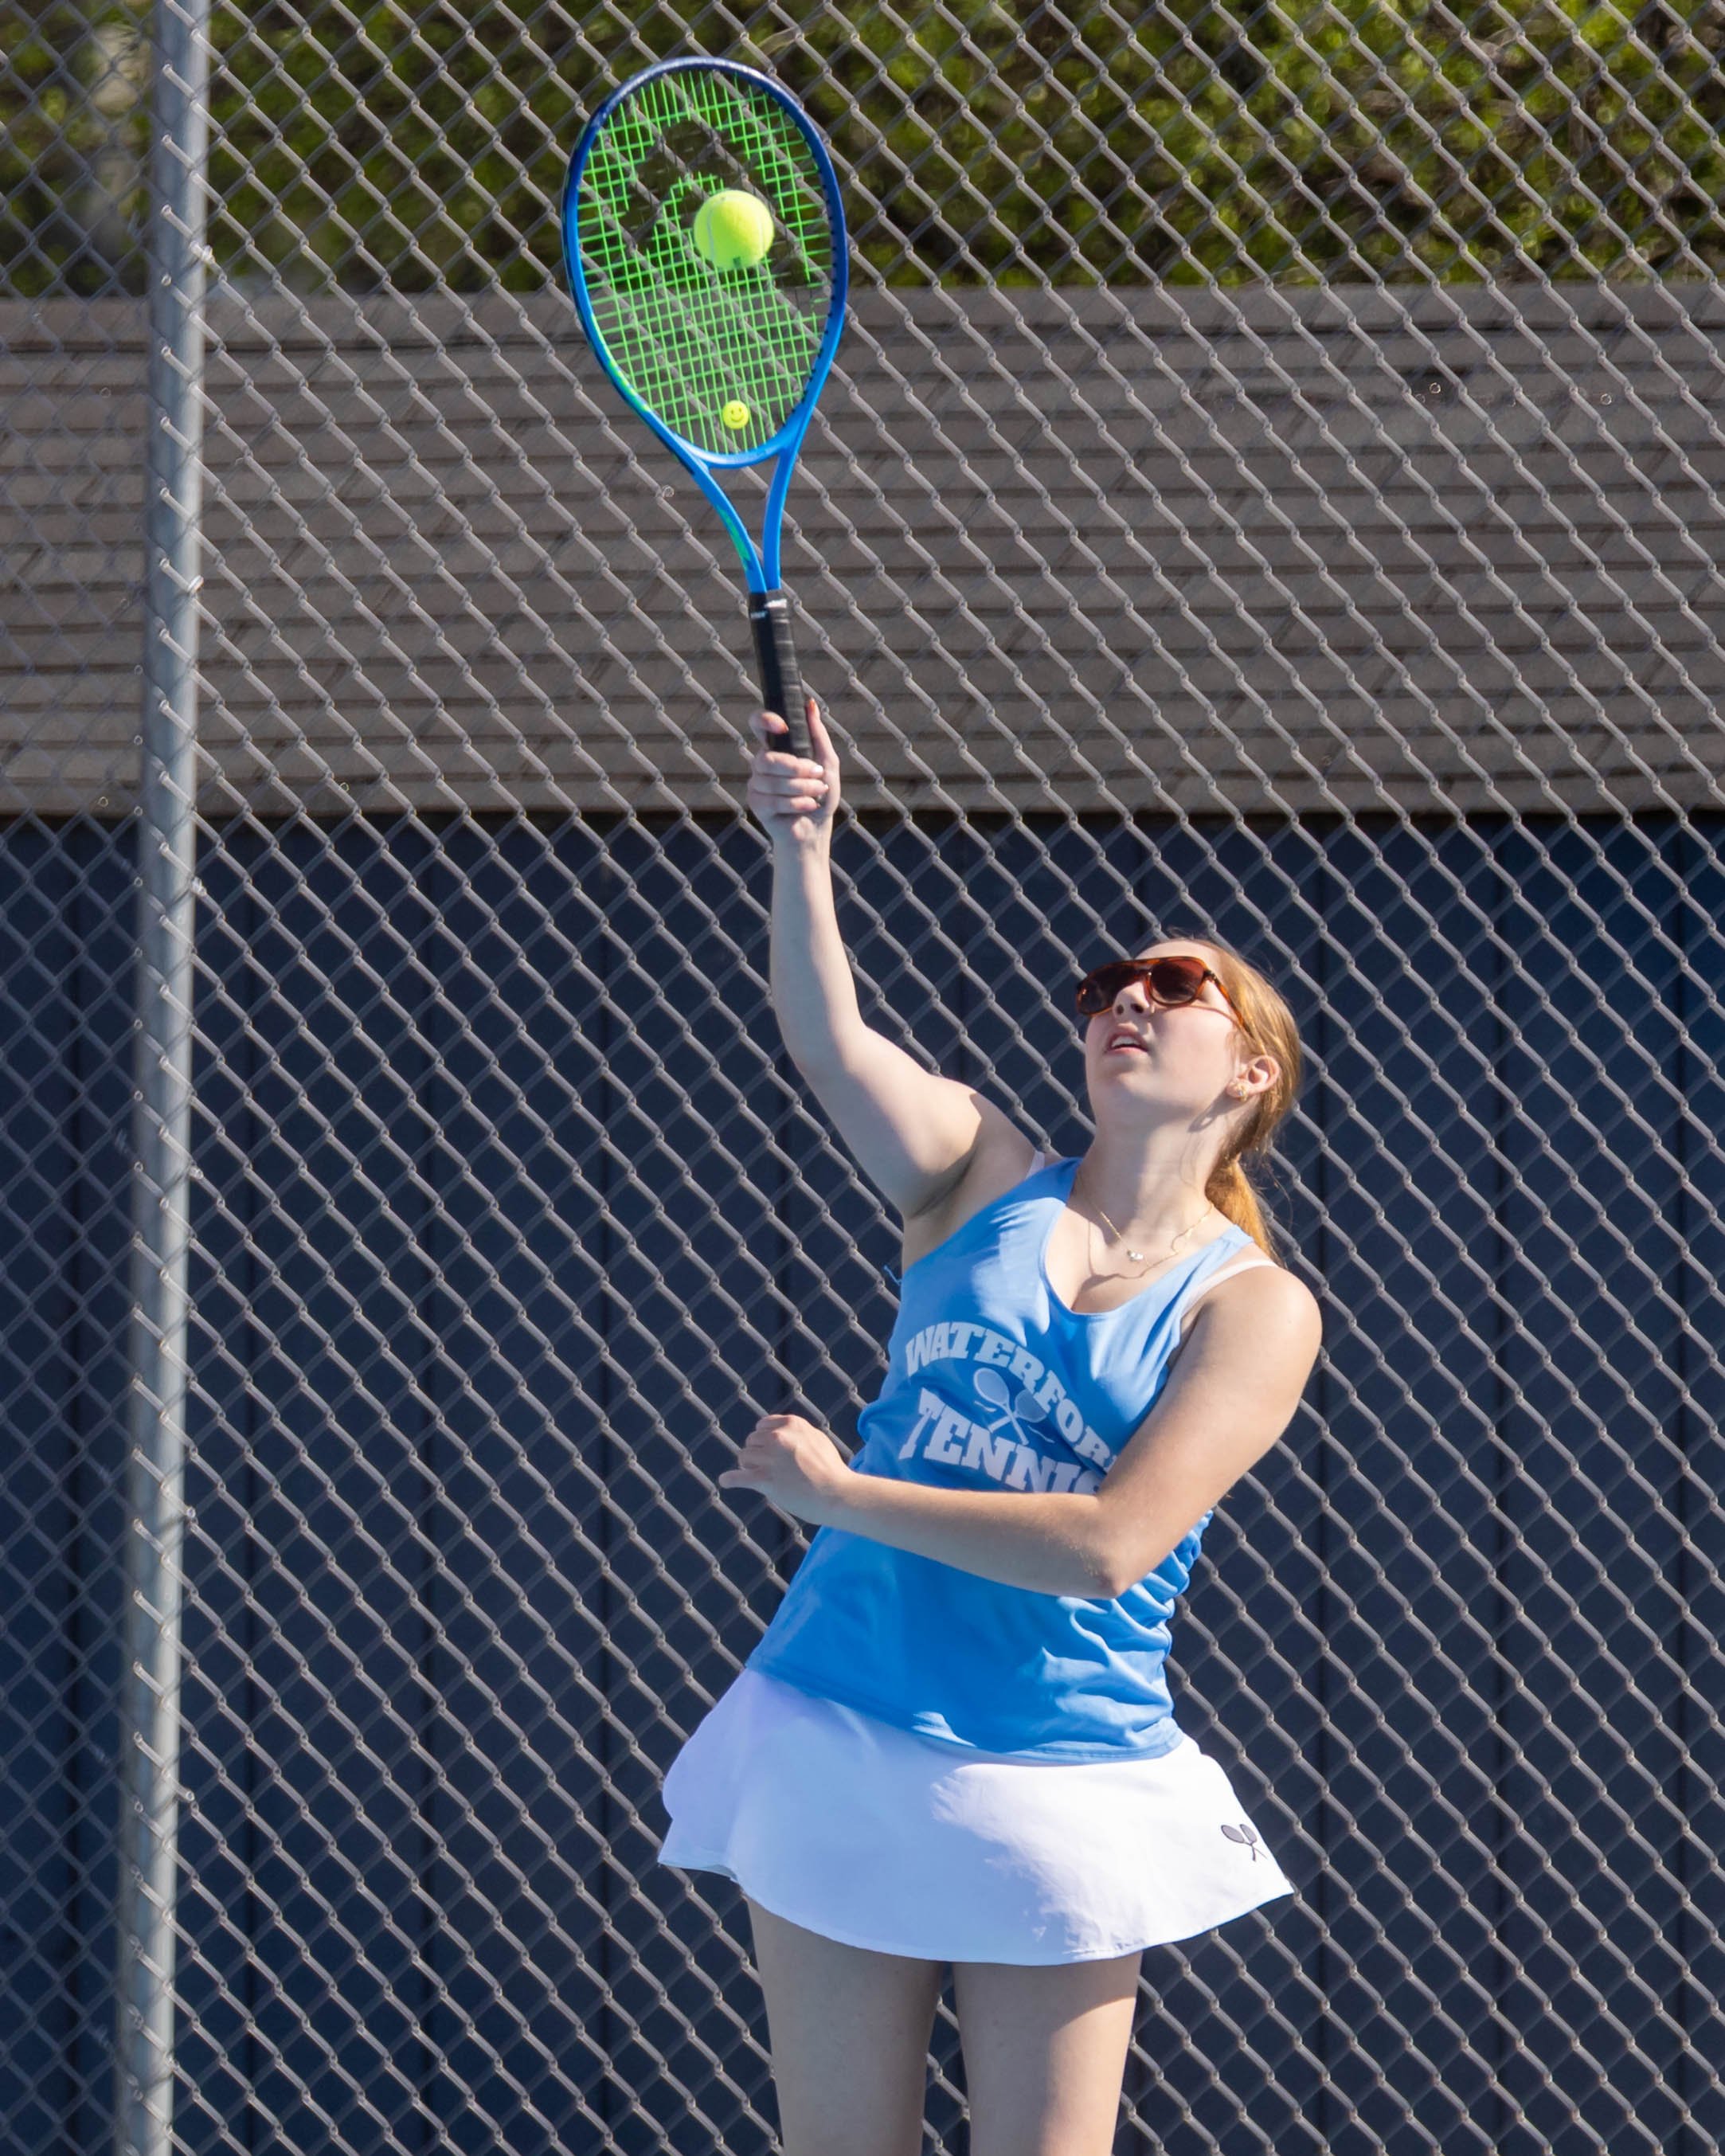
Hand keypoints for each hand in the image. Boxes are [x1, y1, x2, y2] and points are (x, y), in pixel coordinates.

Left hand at [718, 1412, 852, 1526]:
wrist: (838, 1495)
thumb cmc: (830, 1470)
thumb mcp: (816, 1439)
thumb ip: (796, 1432)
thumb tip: (778, 1430)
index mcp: (791, 1424)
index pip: (762, 1427)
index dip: (764, 1441)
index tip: (769, 1453)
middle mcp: (779, 1437)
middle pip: (751, 1442)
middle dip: (757, 1455)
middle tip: (770, 1470)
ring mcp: (771, 1458)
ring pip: (743, 1457)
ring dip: (749, 1468)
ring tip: (763, 1479)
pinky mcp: (765, 1479)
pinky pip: (738, 1477)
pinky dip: (730, 1479)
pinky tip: (726, 1481)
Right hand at [745, 698, 838, 846]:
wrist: (817, 827)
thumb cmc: (821, 794)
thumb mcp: (827, 762)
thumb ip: (818, 735)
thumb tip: (810, 705)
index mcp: (777, 748)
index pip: (758, 723)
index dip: (764, 720)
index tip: (782, 727)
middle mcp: (762, 763)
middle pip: (766, 758)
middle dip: (796, 768)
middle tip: (817, 774)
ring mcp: (757, 784)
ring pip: (773, 781)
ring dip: (803, 788)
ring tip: (817, 794)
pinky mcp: (757, 804)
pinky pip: (773, 800)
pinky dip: (797, 804)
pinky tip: (807, 807)